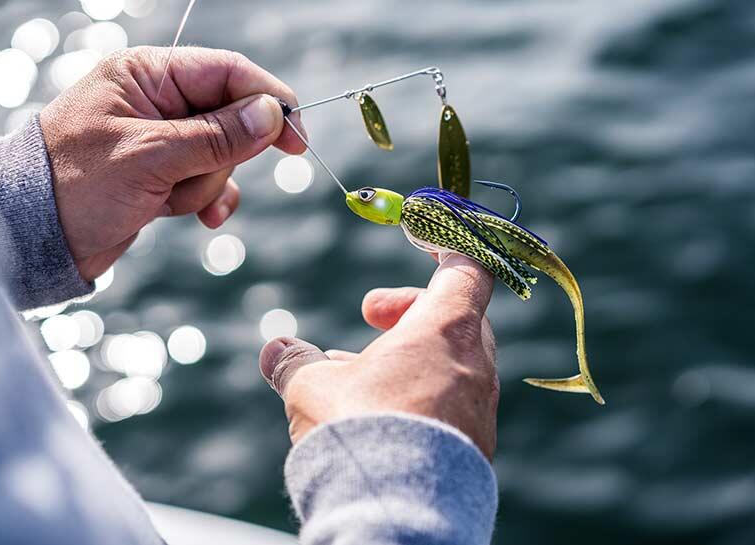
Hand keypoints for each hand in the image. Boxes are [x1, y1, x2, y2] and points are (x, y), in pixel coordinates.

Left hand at [39, 46, 306, 280]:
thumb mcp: (150, 157)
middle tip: (193, 178)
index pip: (228, 73)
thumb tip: (272, 115)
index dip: (269, 102)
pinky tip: (197, 218)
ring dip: (205, 185)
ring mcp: (161, 138)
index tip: (297, 138)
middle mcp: (157, 100)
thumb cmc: (76, 186)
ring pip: (222, 156)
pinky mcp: (162, 173)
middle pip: (231, 118)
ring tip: (166, 199)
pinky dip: (207, 199)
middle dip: (222, 157)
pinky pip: (208, 180)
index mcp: (148, 75)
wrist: (33, 238)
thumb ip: (216, 136)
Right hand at [258, 254, 498, 458]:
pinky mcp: (476, 448)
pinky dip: (423, 397)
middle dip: (411, 313)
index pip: (468, 269)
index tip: (418, 238)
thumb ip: (295, 363)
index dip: (446, 246)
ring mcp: (480, 410)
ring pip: (453, 364)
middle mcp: (475, 366)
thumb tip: (274, 350)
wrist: (396, 510)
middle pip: (458, 315)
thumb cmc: (359, 433)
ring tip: (359, 373)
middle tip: (372, 319)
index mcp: (445, 331)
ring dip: (411, 358)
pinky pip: (454, 406)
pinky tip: (383, 417)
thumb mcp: (312, 389)